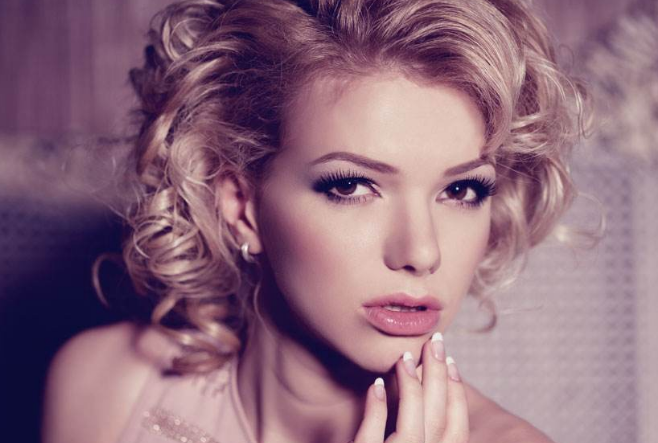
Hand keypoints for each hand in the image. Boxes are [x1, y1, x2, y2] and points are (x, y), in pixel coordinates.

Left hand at [352, 333, 468, 442]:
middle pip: (438, 422)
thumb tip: (431, 387)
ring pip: (411, 432)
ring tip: (404, 358)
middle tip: (435, 341)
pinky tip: (376, 385)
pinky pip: (371, 439)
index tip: (451, 361)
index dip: (456, 394)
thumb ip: (423, 429)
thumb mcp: (408, 442)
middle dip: (439, 377)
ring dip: (411, 390)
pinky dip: (376, 410)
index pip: (457, 431)